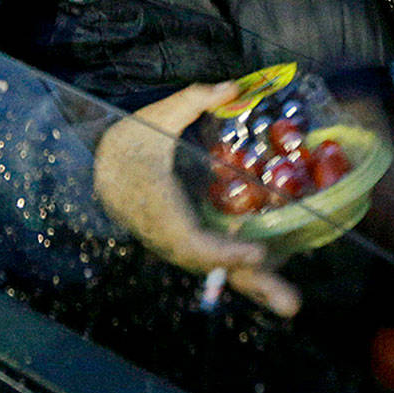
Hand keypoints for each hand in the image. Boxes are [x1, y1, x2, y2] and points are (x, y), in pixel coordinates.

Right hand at [92, 80, 301, 316]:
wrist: (101, 166)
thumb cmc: (131, 141)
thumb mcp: (156, 116)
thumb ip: (193, 100)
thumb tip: (232, 86)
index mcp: (159, 204)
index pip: (191, 240)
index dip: (224, 251)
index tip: (258, 253)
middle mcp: (169, 232)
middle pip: (214, 267)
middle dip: (253, 285)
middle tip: (293, 306)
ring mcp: (175, 241)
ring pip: (216, 268)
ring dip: (253, 284)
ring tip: (290, 302)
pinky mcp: (183, 241)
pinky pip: (214, 260)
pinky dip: (242, 267)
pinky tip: (272, 269)